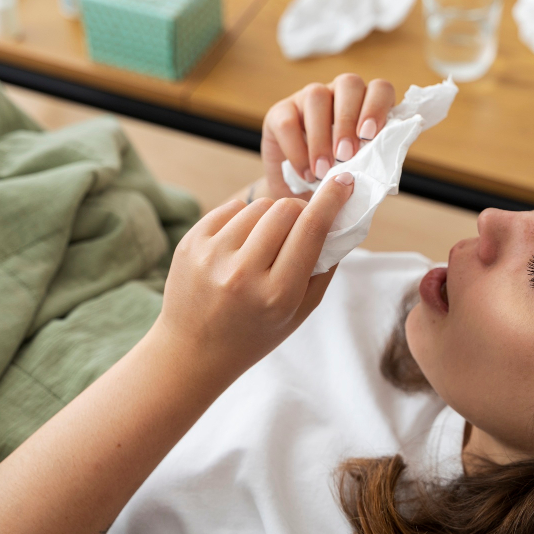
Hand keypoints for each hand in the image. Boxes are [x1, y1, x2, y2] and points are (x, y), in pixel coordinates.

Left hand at [152, 174, 354, 380]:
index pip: (311, 229)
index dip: (331, 200)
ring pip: (257, 205)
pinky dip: (243, 219)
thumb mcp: (299, 312)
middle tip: (300, 224)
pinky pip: (230, 208)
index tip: (343, 181)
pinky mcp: (190, 244)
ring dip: (270, 217)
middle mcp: (241, 273)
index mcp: (276, 294)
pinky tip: (240, 245)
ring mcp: (211, 256)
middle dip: (299, 210)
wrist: (193, 352)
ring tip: (264, 245)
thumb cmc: (254, 333)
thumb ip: (323, 267)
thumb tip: (338, 218)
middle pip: (285, 209)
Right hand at [261, 74, 395, 199]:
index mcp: (365, 104)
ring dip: (321, 135)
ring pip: (316, 96)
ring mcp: (306, 99)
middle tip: (345, 156)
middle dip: (348, 120)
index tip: (369, 136)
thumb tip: (380, 167)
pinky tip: (306, 173)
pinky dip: (297, 150)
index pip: (380, 89)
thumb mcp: (357, 172)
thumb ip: (371, 163)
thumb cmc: (335, 182)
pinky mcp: (279, 112)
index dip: (377, 107)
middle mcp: (338, 94)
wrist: (300, 198)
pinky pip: (287, 122)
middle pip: (348, 84)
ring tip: (324, 170)